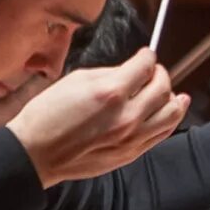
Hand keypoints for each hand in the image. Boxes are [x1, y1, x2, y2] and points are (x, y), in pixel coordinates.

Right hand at [5, 48, 185, 185]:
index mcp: (110, 92)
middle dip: (161, 74)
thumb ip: (109, 73)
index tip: (147, 55)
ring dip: (174, 98)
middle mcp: (127, 116)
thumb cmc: (48, 116)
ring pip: (171, 114)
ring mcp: (131, 138)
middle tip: (155, 71)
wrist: (36, 153)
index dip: (148, 57)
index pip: (145, 66)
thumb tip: (130, 70)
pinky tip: (169, 112)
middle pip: (163, 88)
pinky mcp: (130, 154)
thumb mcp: (75, 81)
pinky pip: (161, 134)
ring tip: (173, 92)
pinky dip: (168, 120)